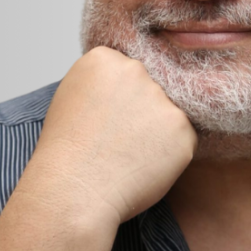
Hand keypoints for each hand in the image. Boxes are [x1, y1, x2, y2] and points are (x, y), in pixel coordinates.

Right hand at [0, 46, 196, 249]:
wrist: (74, 191)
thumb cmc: (67, 153)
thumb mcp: (71, 98)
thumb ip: (102, 84)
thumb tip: (124, 88)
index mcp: (104, 59)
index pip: (125, 72)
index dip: (117, 99)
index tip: (105, 120)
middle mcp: (135, 70)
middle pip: (150, 87)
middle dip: (140, 111)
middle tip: (118, 140)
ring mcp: (161, 98)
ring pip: (168, 113)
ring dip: (157, 132)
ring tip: (128, 155)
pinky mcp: (183, 127)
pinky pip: (183, 138)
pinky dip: (169, 154)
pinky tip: (143, 166)